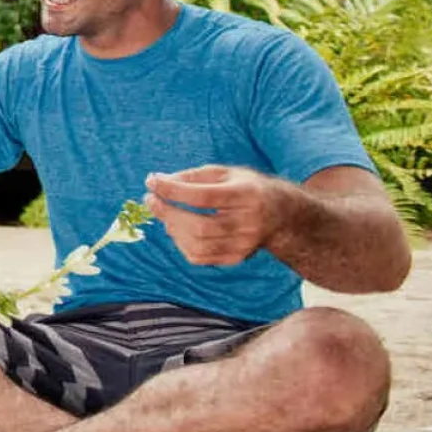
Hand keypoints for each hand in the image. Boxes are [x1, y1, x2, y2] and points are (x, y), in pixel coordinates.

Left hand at [144, 165, 291, 266]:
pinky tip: (178, 229)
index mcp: (248, 195)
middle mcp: (249, 223)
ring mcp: (244, 244)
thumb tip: (157, 181)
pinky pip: (200, 257)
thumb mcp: (225, 173)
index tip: (151, 182)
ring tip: (165, 213)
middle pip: (199, 226)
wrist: (281, 214)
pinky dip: (181, 243)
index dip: (173, 190)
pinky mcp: (237, 258)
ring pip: (197, 245)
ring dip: (172, 228)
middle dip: (168, 212)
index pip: (204, 197)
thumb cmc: (246, 188)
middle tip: (150, 199)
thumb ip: (192, 176)